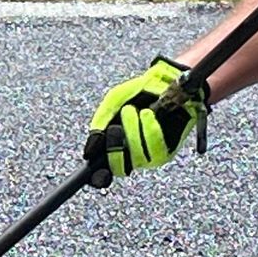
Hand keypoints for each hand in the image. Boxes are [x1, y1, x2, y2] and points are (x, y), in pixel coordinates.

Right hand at [85, 56, 208, 179]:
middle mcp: (132, 155)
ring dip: (132, 132)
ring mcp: (151, 154)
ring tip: (131, 110)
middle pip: (119, 168)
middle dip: (114, 148)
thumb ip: (99, 124)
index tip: (94, 170)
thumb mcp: (113, 103)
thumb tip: (89, 152)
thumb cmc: (140, 92)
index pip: (103, 172)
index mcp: (115, 146)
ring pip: (138, 158)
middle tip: (115, 128)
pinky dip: (149, 131)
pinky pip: (156, 149)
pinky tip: (147, 114)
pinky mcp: (168, 149)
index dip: (98, 177)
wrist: (167, 80)